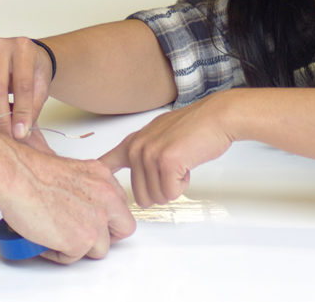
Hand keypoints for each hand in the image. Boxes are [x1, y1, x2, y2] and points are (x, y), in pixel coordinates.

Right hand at [0, 37, 51, 138]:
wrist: (22, 56)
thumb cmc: (33, 69)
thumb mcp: (42, 85)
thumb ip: (33, 107)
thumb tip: (20, 132)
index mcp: (22, 47)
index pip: (22, 84)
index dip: (22, 111)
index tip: (22, 132)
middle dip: (2, 118)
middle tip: (8, 137)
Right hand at [1, 153, 135, 262]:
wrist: (18, 177)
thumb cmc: (33, 172)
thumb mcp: (73, 170)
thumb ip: (86, 188)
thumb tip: (82, 205)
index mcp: (104, 178)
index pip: (120, 206)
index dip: (108, 218)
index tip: (95, 222)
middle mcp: (106, 198)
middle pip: (123, 228)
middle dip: (106, 236)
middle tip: (84, 237)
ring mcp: (97, 220)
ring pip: (101, 248)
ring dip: (80, 248)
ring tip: (58, 238)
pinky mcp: (82, 240)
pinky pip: (74, 258)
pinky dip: (59, 254)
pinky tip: (46, 241)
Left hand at [99, 94, 234, 206]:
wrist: (216, 117)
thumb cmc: (194, 127)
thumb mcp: (159, 135)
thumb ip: (144, 151)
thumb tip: (137, 174)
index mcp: (132, 143)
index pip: (105, 165)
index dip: (104, 183)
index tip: (97, 190)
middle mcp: (136, 149)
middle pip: (141, 196)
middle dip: (161, 190)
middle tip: (174, 170)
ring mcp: (150, 155)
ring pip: (158, 197)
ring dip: (174, 186)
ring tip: (182, 162)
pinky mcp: (167, 162)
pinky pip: (172, 193)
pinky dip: (183, 185)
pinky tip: (188, 165)